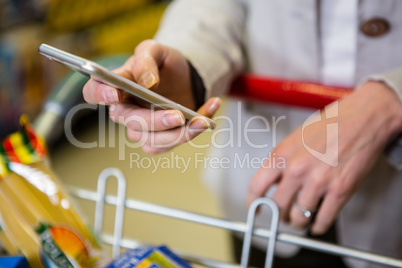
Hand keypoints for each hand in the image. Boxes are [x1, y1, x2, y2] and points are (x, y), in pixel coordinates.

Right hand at [83, 40, 220, 153]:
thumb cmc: (165, 65)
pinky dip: (192, 133)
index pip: (94, 92)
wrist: (186, 78)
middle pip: (130, 122)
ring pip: (152, 140)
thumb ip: (147, 60)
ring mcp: (142, 128)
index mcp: (116, 86)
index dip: (100, 94)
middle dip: (155, 121)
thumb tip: (147, 81)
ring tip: (201, 120)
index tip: (116, 93)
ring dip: (179, 134)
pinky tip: (207, 117)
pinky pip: (172, 144)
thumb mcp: (156, 51)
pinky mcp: (161, 138)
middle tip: (177, 114)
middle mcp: (125, 110)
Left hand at [246, 81, 401, 233]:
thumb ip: (282, 161)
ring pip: (299, 217)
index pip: (257, 186)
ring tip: (301, 220)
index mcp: (282, 154)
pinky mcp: (340, 190)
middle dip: (280, 215)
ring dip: (299, 222)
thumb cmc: (330, 124)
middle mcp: (297, 169)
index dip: (253, 203)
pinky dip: (319, 226)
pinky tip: (318, 223)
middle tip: (284, 215)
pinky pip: (323, 220)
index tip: (255, 210)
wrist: (363, 117)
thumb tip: (272, 184)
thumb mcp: (295, 138)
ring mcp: (318, 180)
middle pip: (278, 206)